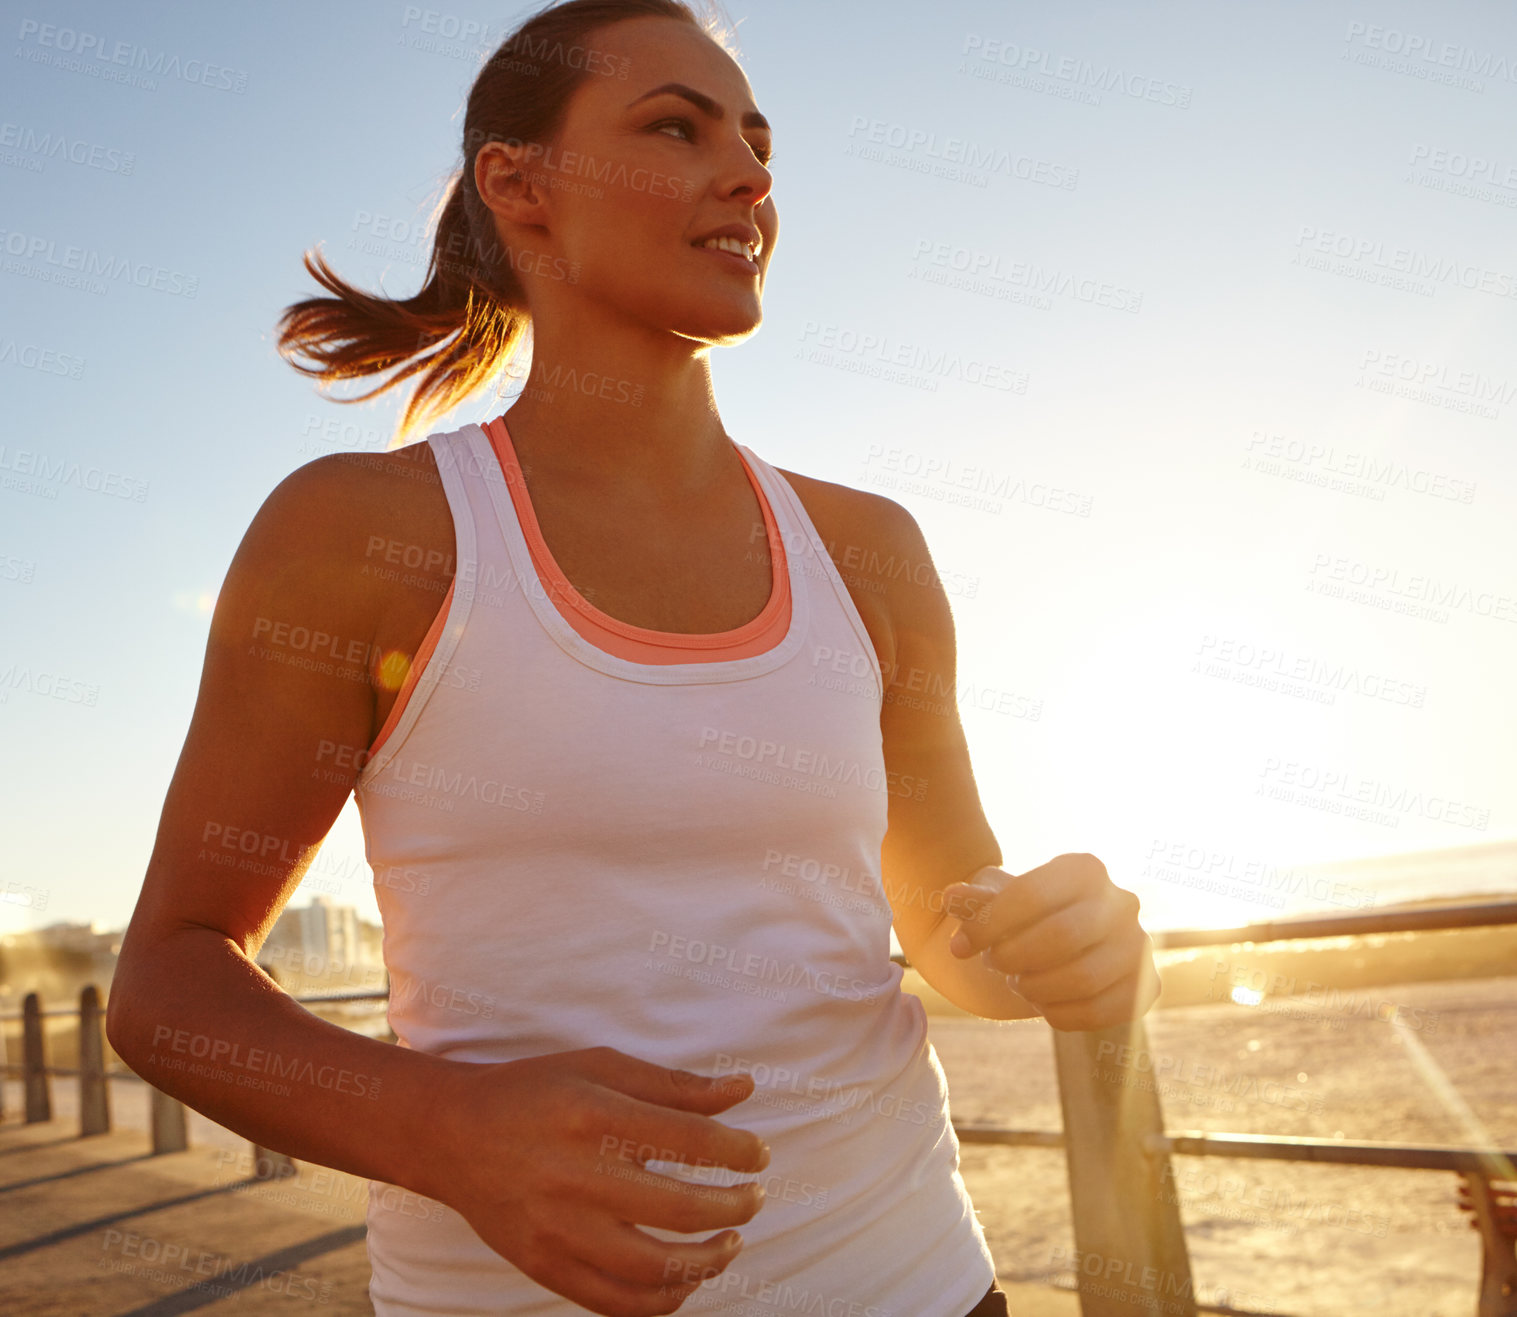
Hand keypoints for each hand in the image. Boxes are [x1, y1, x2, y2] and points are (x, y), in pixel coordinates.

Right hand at [427, 1046, 769, 1315]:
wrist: (452, 1135)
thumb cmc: (535, 1093)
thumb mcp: (600, 1068)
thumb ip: (674, 1085)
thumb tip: (744, 1089)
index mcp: (595, 1116)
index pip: (691, 1141)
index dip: (739, 1152)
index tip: (758, 1155)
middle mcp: (578, 1176)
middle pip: (681, 1207)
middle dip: (735, 1206)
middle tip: (757, 1197)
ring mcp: (559, 1229)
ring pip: (653, 1268)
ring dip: (708, 1261)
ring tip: (731, 1242)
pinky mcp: (544, 1266)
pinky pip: (615, 1303)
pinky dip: (661, 1301)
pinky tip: (685, 1279)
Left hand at [940, 853, 1160, 1030]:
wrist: (1060, 944)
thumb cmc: (1024, 917)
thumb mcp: (997, 902)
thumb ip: (977, 901)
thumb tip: (952, 897)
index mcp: (1085, 869)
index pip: (1032, 894)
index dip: (988, 924)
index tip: (959, 946)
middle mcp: (1122, 902)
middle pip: (1061, 937)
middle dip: (1014, 957)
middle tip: (993, 964)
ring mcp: (1140, 946)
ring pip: (1083, 978)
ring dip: (1035, 988)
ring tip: (1019, 982)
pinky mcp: (1146, 988)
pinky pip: (1100, 1012)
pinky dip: (1060, 1014)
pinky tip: (1042, 1003)